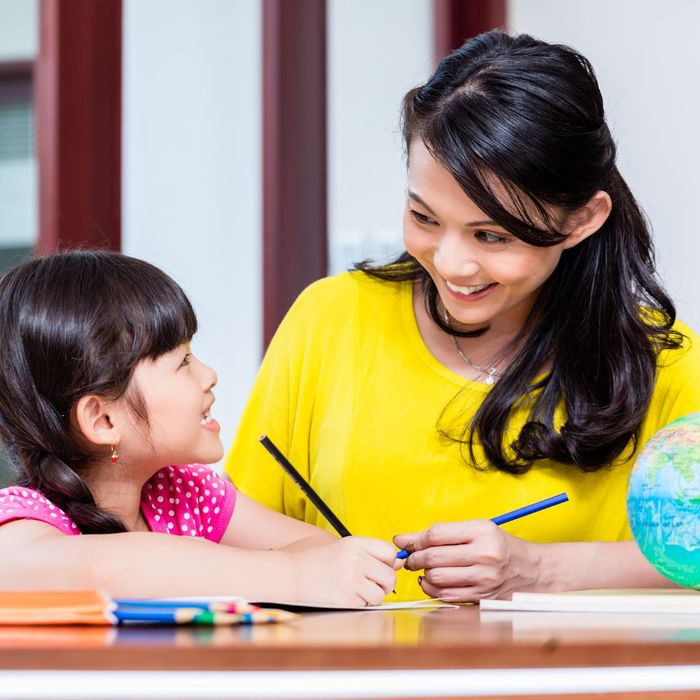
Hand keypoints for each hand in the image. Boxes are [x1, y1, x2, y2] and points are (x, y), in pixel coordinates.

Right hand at [291, 536, 400, 605]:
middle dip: (384, 583)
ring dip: (373, 596)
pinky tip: (346, 597)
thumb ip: (369, 553)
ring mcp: (351, 580)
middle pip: (390, 575)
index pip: (389, 552)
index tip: (381, 567)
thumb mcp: (341, 547)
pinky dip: (360, 604)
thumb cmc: (313, 560)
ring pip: (381, 594)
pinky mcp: (346, 600)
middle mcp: (356, 560)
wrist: (288, 574)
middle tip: (372, 584)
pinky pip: (366, 605)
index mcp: (355, 543)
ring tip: (358, 591)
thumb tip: (399, 563)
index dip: (388, 562)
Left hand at [394, 520, 541, 601]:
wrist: (532, 571)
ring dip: (423, 574)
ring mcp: (484, 579)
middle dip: (414, 558)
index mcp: (482, 532)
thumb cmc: (498, 546)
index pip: (436, 534)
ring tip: (425, 569)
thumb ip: (441, 533)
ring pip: (437, 578)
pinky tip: (433, 582)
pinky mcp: (482, 598)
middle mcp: (484, 555)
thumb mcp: (476, 529)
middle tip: (410, 558)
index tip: (405, 542)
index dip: (415, 539)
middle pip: (434, 557)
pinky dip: (432, 589)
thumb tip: (402, 539)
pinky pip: (446, 595)